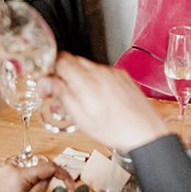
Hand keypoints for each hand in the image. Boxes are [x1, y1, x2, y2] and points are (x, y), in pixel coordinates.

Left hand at [0, 160, 73, 191]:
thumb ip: (42, 189)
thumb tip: (50, 178)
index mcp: (19, 174)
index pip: (48, 166)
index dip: (63, 174)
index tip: (70, 183)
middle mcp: (10, 167)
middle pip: (38, 167)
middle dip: (44, 180)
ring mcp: (3, 170)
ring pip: (28, 171)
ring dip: (33, 182)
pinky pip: (18, 174)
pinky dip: (23, 183)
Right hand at [39, 54, 167, 150]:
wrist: (145, 132)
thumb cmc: (115, 130)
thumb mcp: (81, 118)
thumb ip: (62, 95)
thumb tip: (44, 81)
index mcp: (87, 82)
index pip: (60, 59)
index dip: (49, 69)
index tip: (46, 82)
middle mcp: (100, 72)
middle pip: (73, 60)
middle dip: (63, 74)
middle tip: (59, 92)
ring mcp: (112, 72)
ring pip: (87, 67)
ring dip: (78, 77)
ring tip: (81, 99)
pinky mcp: (121, 75)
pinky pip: (101, 71)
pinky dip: (94, 80)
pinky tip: (97, 98)